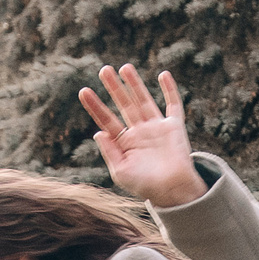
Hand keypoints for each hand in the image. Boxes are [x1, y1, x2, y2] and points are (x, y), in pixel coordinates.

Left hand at [77, 64, 202, 208]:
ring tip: (124, 67)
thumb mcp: (121, 172)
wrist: (174, 192)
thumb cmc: (146, 186)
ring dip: (135, 84)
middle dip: (114, 88)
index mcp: (124, 143)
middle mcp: (139, 132)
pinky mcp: (174, 127)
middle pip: (124, 105)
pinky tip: (163, 74)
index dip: (95, 106)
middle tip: (104, 70)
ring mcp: (156, 128)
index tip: (83, 91)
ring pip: (143, 100)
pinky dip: (169, 90)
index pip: (106, 120)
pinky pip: (173, 104)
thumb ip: (109, 152)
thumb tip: (98, 132)